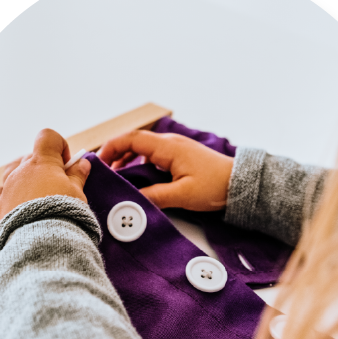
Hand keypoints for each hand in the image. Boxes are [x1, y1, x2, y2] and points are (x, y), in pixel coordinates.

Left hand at [0, 128, 90, 225]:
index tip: (67, 165)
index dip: (59, 147)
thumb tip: (82, 163)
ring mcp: (7, 188)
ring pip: (13, 171)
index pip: (47, 137)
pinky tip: (13, 201)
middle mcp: (21, 171)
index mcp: (41, 162)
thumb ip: (78, 175)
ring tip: (37, 194)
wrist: (41, 241)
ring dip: (25, 177)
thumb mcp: (77, 193)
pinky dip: (4, 194)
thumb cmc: (62, 213)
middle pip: (32, 156)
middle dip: (45, 166)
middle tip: (58, 185)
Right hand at [97, 130, 233, 210]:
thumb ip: (154, 196)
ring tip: (117, 176)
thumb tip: (131, 199)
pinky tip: (137, 178)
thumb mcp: (182, 195)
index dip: (111, 148)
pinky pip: (153, 155)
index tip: (99, 161)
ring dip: (127, 159)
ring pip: (143, 148)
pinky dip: (140, 163)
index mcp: (168, 147)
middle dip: (115, 153)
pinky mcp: (179, 156)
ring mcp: (175, 148)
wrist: (238, 183)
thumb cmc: (214, 185)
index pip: (131, 140)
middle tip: (103, 170)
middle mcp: (169, 143)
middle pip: (134, 141)